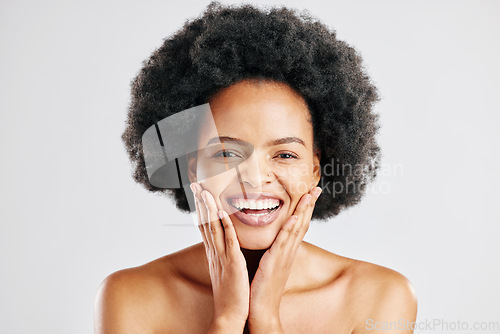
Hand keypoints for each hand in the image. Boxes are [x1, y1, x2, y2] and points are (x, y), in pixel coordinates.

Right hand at [190, 182, 248, 331]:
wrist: (230, 315)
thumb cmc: (231, 294)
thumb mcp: (225, 270)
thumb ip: (224, 255)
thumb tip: (224, 245)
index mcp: (214, 254)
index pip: (205, 226)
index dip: (201, 208)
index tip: (198, 192)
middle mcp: (214, 253)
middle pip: (205, 223)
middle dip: (200, 203)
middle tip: (195, 185)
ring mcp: (222, 257)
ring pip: (214, 228)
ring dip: (209, 209)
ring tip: (204, 191)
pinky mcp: (232, 263)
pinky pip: (228, 241)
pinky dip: (225, 226)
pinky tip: (221, 213)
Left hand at [247, 186, 322, 332]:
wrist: (262, 309)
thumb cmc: (263, 287)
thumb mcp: (271, 263)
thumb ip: (274, 250)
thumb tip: (274, 239)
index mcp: (287, 251)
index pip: (299, 225)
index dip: (305, 209)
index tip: (310, 193)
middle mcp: (288, 252)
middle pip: (302, 223)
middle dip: (309, 205)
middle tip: (316, 188)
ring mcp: (283, 257)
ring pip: (295, 230)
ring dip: (303, 211)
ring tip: (308, 195)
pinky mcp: (274, 263)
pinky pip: (282, 243)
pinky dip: (289, 229)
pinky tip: (294, 218)